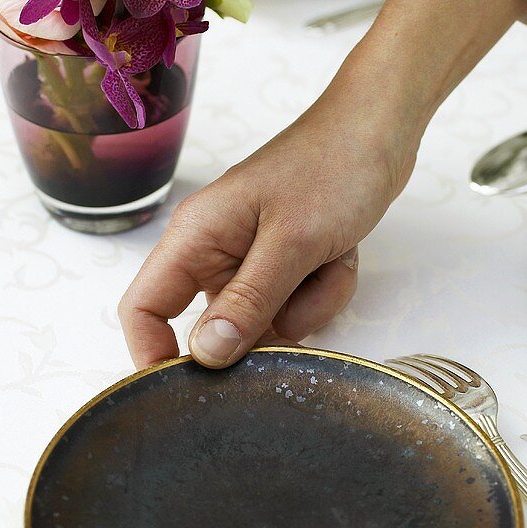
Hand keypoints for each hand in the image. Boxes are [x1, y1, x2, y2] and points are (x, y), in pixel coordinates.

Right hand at [119, 0, 526, 369]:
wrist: (382, 130)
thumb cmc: (332, 167)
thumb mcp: (292, 241)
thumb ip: (248, 302)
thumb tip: (204, 356)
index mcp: (195, 236)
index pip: (143, 309)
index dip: (153, 356)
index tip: (187, 397)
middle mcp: (214, 252)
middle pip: (215, 328)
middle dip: (264, 328)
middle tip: (297, 313)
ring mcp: (251, 259)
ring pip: (266, 322)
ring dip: (307, 305)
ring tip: (329, 258)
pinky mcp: (285, 263)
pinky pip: (297, 306)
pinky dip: (324, 289)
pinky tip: (340, 254)